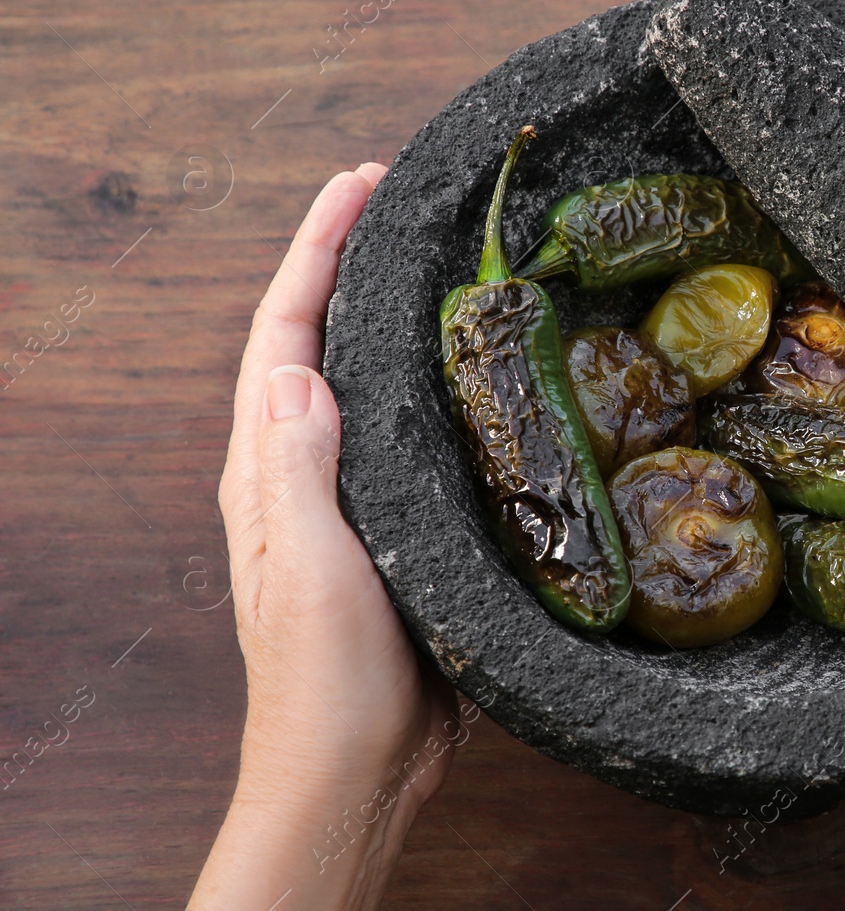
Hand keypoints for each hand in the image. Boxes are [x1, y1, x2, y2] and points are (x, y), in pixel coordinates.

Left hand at [193, 165, 461, 910]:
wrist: (359, 762)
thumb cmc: (325, 676)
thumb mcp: (310, 566)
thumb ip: (298, 469)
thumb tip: (295, 366)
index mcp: (268, 471)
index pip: (282, 336)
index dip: (314, 253)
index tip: (357, 187)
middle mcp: (301, 471)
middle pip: (314, 341)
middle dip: (344, 260)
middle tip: (396, 197)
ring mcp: (349, 496)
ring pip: (363, 381)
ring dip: (385, 311)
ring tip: (431, 256)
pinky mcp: (398, 526)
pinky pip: (408, 431)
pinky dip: (427, 381)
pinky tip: (471, 370)